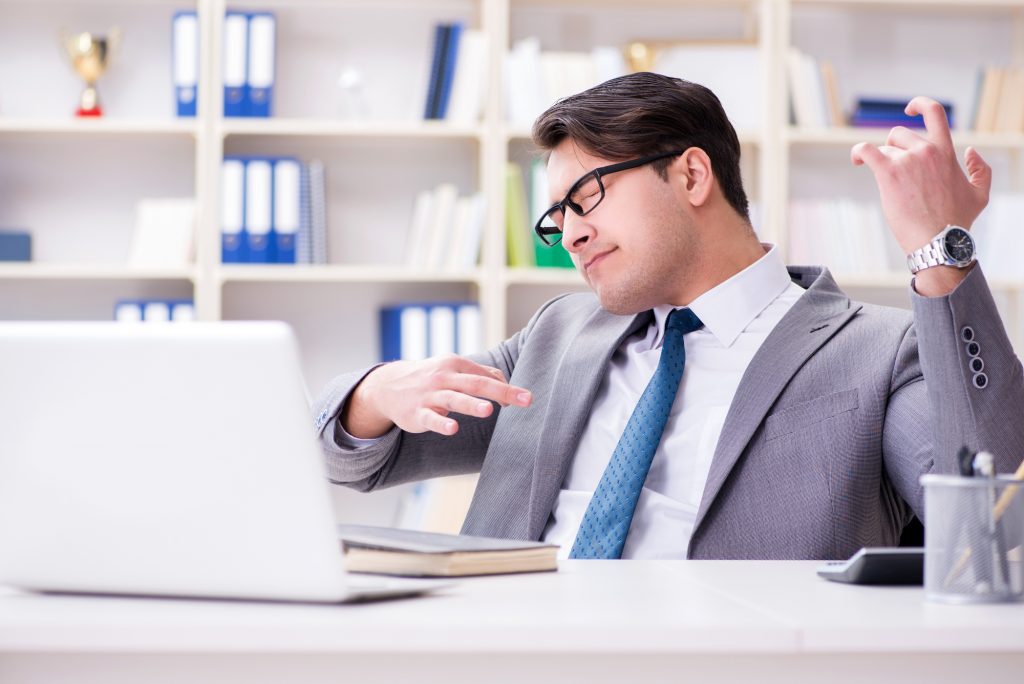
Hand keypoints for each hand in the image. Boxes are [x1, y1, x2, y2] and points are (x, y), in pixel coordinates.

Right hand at [342, 355, 531, 438]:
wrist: (388, 386)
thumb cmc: (430, 379)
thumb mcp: (452, 370)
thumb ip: (479, 375)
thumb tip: (506, 383)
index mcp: (455, 365)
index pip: (486, 375)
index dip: (506, 388)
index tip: (524, 399)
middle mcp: (444, 377)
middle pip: (476, 384)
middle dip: (502, 392)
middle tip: (525, 400)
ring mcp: (430, 395)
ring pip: (454, 399)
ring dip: (471, 404)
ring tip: (488, 410)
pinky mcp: (417, 413)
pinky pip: (431, 419)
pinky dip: (442, 423)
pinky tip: (453, 428)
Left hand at [850, 96, 990, 255]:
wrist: (938, 240)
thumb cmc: (957, 221)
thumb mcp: (980, 194)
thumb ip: (981, 170)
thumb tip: (971, 152)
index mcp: (946, 152)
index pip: (935, 113)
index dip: (920, 105)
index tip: (909, 108)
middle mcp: (926, 151)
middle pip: (899, 135)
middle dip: (894, 149)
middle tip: (893, 169)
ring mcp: (907, 161)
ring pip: (885, 148)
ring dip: (880, 159)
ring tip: (880, 175)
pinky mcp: (889, 173)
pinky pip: (866, 151)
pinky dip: (858, 152)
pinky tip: (857, 160)